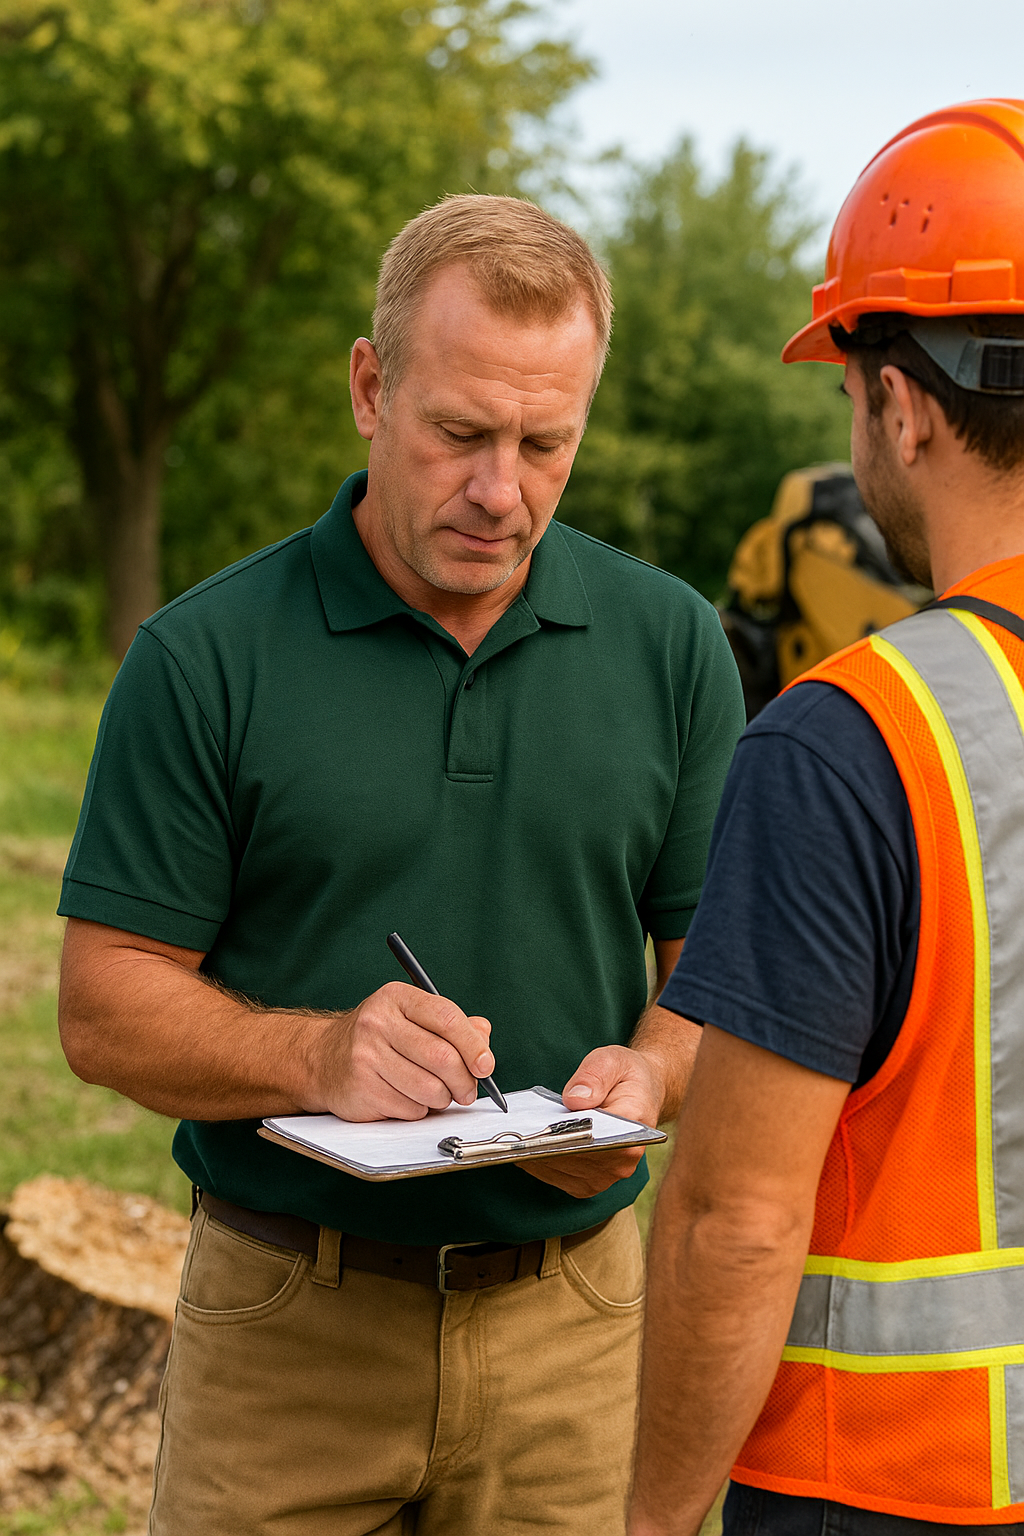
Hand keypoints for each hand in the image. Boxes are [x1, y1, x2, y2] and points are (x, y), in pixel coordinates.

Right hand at [305, 982, 493, 1121]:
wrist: (323, 1058)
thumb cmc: (379, 1038)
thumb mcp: (412, 1018)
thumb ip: (454, 1026)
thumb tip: (483, 1039)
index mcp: (396, 998)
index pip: (446, 1017)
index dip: (473, 1045)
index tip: (486, 1066)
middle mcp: (378, 1022)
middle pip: (442, 1057)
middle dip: (464, 1081)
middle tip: (468, 1090)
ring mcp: (366, 1056)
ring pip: (430, 1088)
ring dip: (442, 1099)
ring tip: (436, 1093)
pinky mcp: (361, 1088)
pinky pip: (411, 1108)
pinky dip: (419, 1110)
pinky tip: (408, 1098)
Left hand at [518, 1045, 665, 1197]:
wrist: (642, 1092)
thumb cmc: (627, 1075)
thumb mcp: (613, 1061)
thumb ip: (595, 1076)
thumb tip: (575, 1100)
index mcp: (633, 1131)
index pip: (593, 1141)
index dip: (562, 1137)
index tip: (535, 1131)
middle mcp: (623, 1161)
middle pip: (572, 1159)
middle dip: (542, 1146)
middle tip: (511, 1134)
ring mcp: (606, 1176)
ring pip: (561, 1171)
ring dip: (536, 1156)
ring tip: (511, 1139)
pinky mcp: (591, 1183)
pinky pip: (558, 1177)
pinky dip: (539, 1163)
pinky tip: (523, 1146)